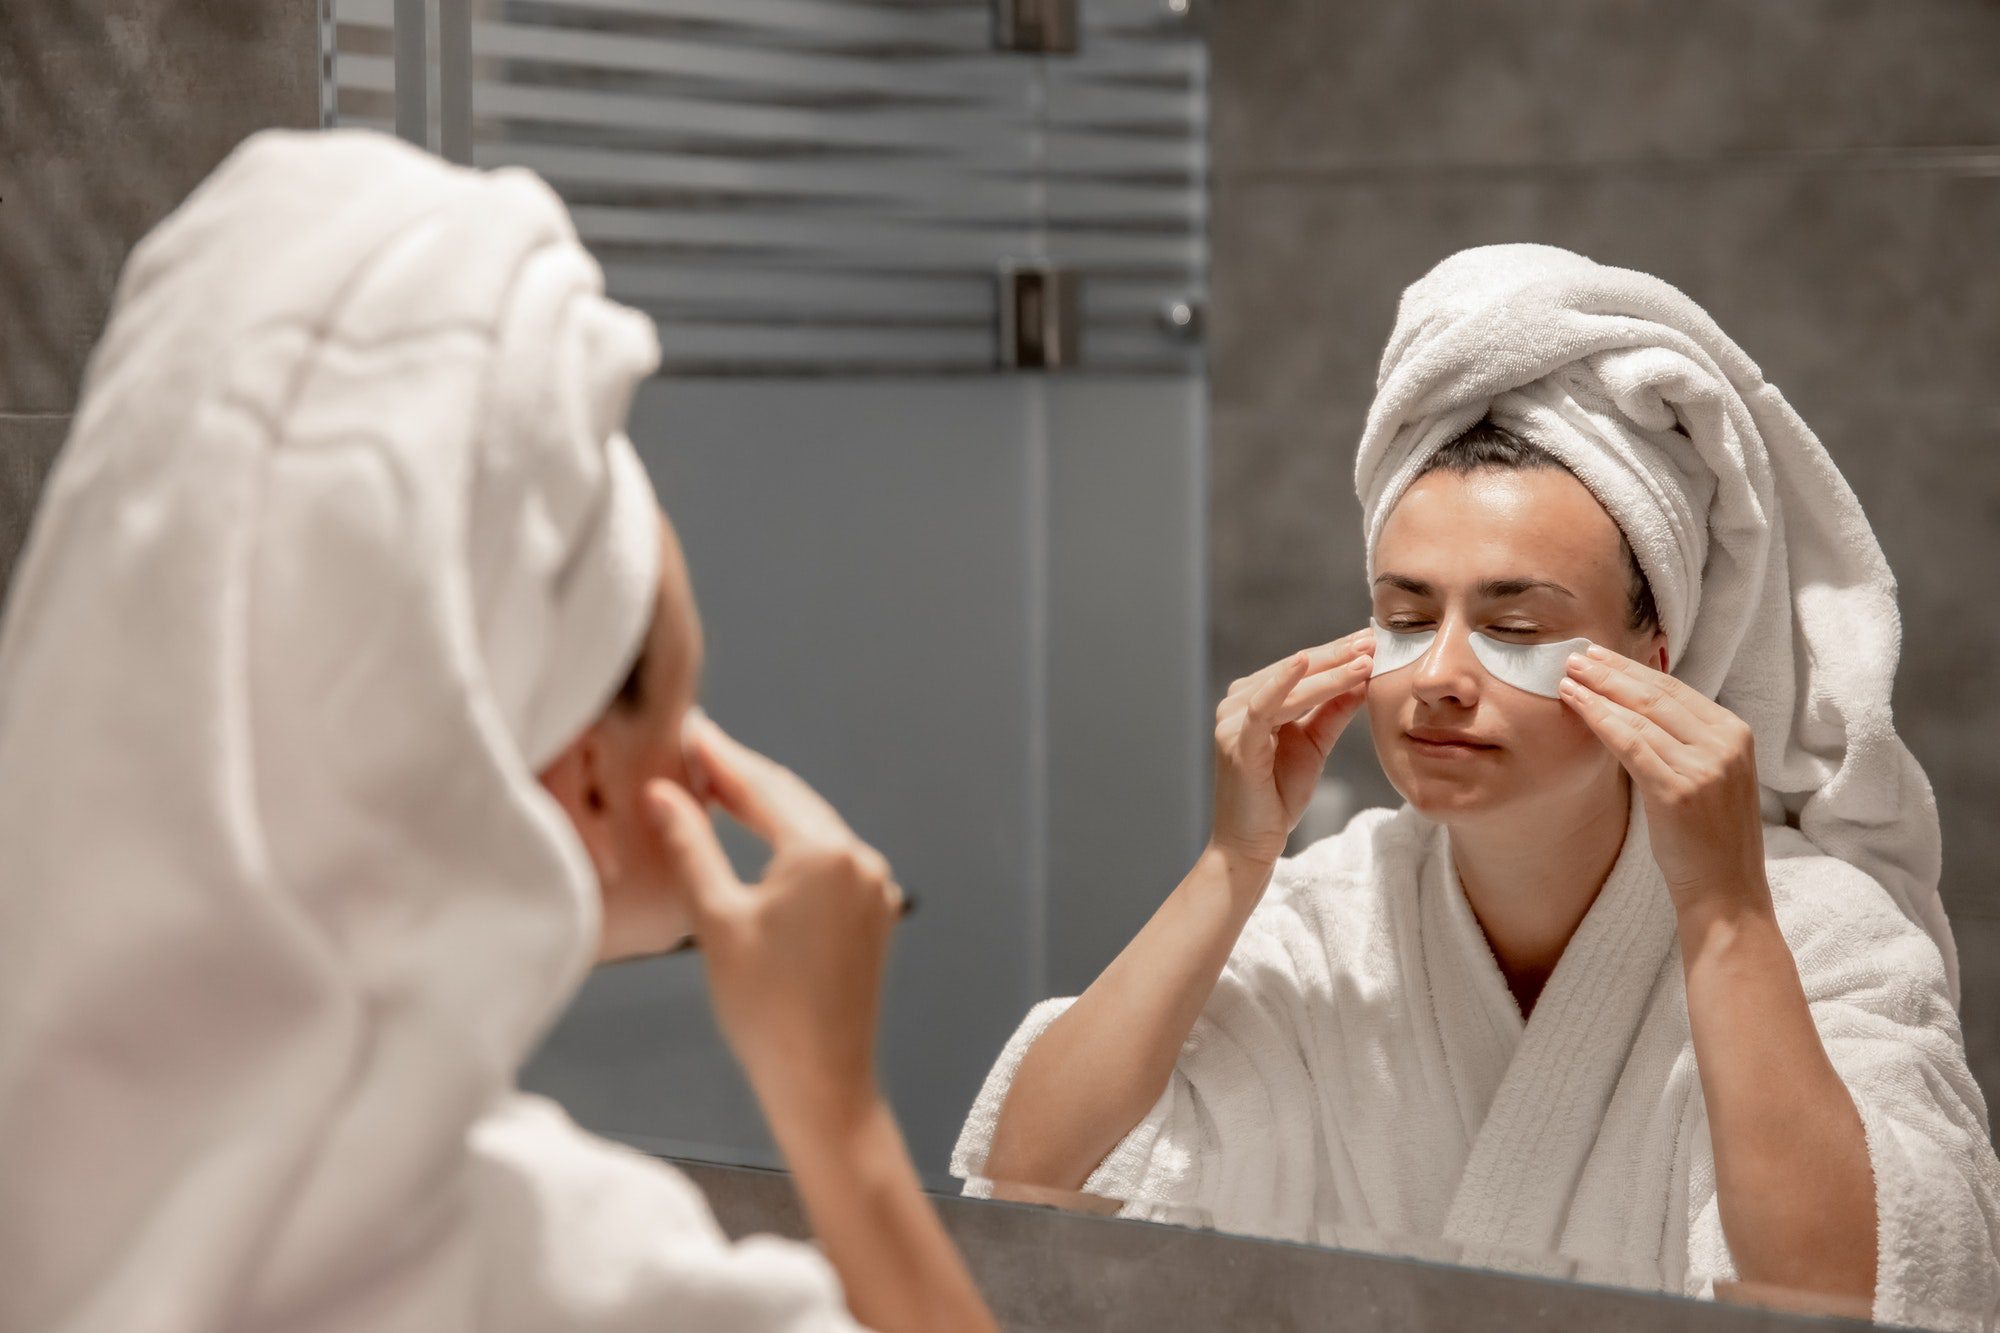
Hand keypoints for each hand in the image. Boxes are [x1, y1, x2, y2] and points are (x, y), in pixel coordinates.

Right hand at [645, 714, 902, 1121]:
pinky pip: (827, 857)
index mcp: (824, 853)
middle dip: (741, 774)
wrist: (823, 1080)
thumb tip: (661, 793)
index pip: (760, 787)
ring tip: (716, 785)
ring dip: (765, 805)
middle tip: (695, 747)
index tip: (687, 728)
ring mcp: (873, 885)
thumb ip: (690, 846)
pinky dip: (789, 839)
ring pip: (810, 825)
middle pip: (790, 799)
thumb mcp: (715, 919)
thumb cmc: (765, 1009)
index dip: (718, 757)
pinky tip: (758, 835)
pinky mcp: (873, 911)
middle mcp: (860, 858)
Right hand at [1208, 628, 1374, 867]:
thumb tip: (1363, 678)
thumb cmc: (1277, 796)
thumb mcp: (1313, 745)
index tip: (1372, 639)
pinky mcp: (1236, 741)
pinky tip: (1305, 662)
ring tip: (1363, 657)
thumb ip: (1332, 711)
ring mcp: (1232, 721)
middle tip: (1373, 639)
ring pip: (1287, 686)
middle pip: (1294, 671)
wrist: (1253, 842)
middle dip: (1336, 655)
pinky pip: (1263, 706)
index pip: (1300, 670)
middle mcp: (1236, 704)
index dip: (1336, 654)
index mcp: (1253, 701)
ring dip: (1327, 669)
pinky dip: (1284, 682)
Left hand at [1558, 644, 1768, 915]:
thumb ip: (1684, 739)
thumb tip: (1636, 701)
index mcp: (1735, 734)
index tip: (1599, 656)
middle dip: (1610, 672)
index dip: (1632, 668)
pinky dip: (1599, 719)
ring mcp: (1705, 766)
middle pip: (1656, 694)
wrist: (1725, 891)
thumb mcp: (1707, 776)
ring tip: (1566, 676)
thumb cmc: (1707, 837)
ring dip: (1598, 691)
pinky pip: (1630, 743)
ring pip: (1639, 714)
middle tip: (1574, 656)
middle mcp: (1725, 744)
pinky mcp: (1679, 790)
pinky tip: (1575, 704)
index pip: (1675, 689)